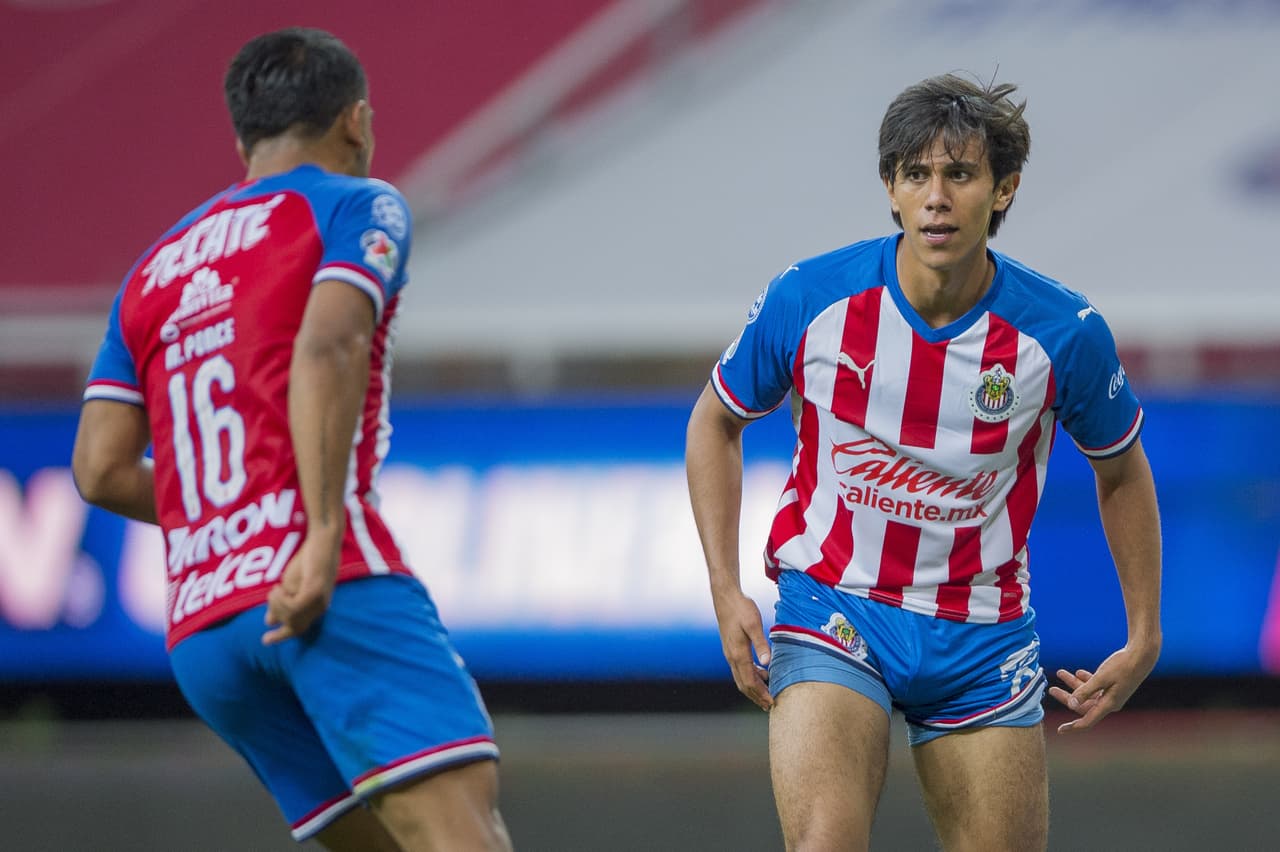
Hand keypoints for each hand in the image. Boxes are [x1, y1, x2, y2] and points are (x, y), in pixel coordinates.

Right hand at [262, 536, 339, 644]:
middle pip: (292, 626)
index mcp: (317, 607)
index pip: (299, 629)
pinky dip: (281, 599)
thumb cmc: (308, 560)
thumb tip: (269, 621)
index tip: (264, 641)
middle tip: (271, 594)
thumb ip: (282, 603)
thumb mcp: (290, 585)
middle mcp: (320, 607)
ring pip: (290, 617)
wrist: (322, 540)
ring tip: (276, 588)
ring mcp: (319, 600)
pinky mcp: (315, 592)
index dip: (281, 637)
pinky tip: (279, 587)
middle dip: (276, 613)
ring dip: (276, 604)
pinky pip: (292, 607)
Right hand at [713, 590, 772, 710]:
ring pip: (740, 677)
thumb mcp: (754, 624)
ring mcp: (730, 653)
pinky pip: (740, 668)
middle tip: (768, 706)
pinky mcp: (731, 647)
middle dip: (756, 696)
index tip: (771, 702)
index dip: (760, 694)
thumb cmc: (741, 608)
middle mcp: (732, 656)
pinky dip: (750, 676)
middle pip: (743, 684)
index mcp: (738, 654)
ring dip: (753, 688)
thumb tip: (767, 663)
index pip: (749, 681)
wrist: (725, 597)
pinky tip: (761, 673)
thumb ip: (761, 644)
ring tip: (765, 694)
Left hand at [1048, 645, 1156, 732]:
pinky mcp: (1113, 685)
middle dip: (1067, 697)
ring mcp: (1112, 694)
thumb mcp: (1101, 678)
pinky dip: (1086, 680)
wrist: (1141, 655)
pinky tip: (1078, 672)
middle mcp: (1110, 702)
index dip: (1073, 726)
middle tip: (1052, 689)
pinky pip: (1096, 686)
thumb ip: (1085, 691)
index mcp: (1108, 704)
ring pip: (1088, 693)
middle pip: (1084, 704)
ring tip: (1060, 672)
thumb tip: (1072, 705)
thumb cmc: (1122, 666)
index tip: (1060, 730)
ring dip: (1074, 684)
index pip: (1088, 721)